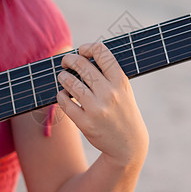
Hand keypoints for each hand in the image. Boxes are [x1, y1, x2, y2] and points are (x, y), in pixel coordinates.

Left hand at [56, 42, 148, 167]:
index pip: (101, 52)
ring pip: (70, 82)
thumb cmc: (123, 111)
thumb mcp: (124, 90)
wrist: (129, 144)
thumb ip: (108, 73)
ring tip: (63, 77)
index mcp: (121, 81)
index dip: (87, 47)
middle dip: (69, 59)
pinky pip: (65, 102)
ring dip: (63, 77)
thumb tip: (82, 55)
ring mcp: (97, 109)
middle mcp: (109, 93)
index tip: (81, 50)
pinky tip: (65, 95)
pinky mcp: (85, 123)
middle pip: (81, 64)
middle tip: (65, 61)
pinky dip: (61, 95)